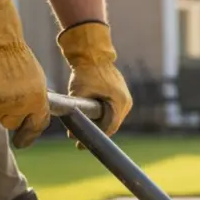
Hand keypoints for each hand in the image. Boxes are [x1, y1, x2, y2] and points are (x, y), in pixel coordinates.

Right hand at [0, 0, 50, 148]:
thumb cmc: (16, 58)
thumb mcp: (36, 81)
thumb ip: (33, 101)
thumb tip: (28, 117)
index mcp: (38, 101)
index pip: (36, 126)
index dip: (28, 136)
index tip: (21, 143)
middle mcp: (20, 107)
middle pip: (10, 124)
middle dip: (7, 113)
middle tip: (3, 93)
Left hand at [57, 21, 132, 140]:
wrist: (93, 53)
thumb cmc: (85, 72)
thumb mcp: (79, 94)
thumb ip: (78, 113)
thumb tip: (72, 134)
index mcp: (119, 102)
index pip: (109, 128)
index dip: (94, 138)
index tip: (81, 146)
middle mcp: (126, 102)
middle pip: (111, 125)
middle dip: (96, 133)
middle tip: (79, 143)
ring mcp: (126, 98)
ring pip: (112, 118)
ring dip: (99, 125)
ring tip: (83, 132)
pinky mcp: (121, 94)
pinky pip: (112, 110)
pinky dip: (102, 116)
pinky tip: (89, 121)